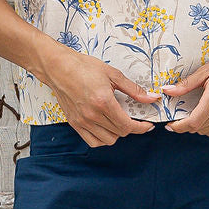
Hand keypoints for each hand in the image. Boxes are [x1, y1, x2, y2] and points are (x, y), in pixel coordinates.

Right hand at [44, 46, 161, 145]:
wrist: (58, 67)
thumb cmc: (83, 67)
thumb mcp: (113, 74)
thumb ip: (133, 90)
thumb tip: (150, 98)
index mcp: (103, 102)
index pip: (127, 125)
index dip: (141, 128)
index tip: (147, 125)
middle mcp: (92, 115)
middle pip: (120, 133)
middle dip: (131, 127)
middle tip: (134, 118)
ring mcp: (82, 121)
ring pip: (108, 140)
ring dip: (117, 133)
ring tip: (118, 121)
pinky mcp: (74, 123)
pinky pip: (93, 141)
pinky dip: (103, 138)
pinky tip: (106, 128)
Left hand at [161, 45, 208, 138]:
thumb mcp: (206, 70)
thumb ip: (186, 84)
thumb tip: (167, 91)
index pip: (193, 121)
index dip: (178, 127)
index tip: (170, 125)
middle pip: (198, 128)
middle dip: (185, 125)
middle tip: (180, 117)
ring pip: (207, 132)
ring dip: (197, 127)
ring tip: (194, 115)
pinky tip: (207, 120)